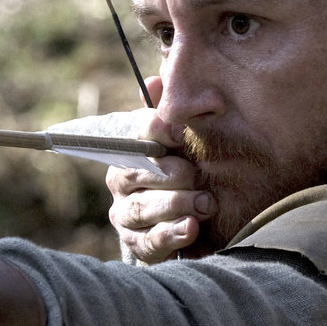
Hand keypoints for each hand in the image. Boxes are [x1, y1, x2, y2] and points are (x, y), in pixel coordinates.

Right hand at [105, 78, 214, 263]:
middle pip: (135, 172)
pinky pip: (151, 241)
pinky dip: (172, 234)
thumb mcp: (185, 140)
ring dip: (176, 204)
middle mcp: (120, 180)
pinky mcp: (138, 244)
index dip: (153, 130)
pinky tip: (191, 228)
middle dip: (169, 174)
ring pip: (142, 207)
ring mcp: (126, 214)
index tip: (178, 133)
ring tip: (206, 204)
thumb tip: (155, 80)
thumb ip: (171, 111)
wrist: (191, 220)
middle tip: (198, 175)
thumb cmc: (187, 170)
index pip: (133, 133)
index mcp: (130, 147)